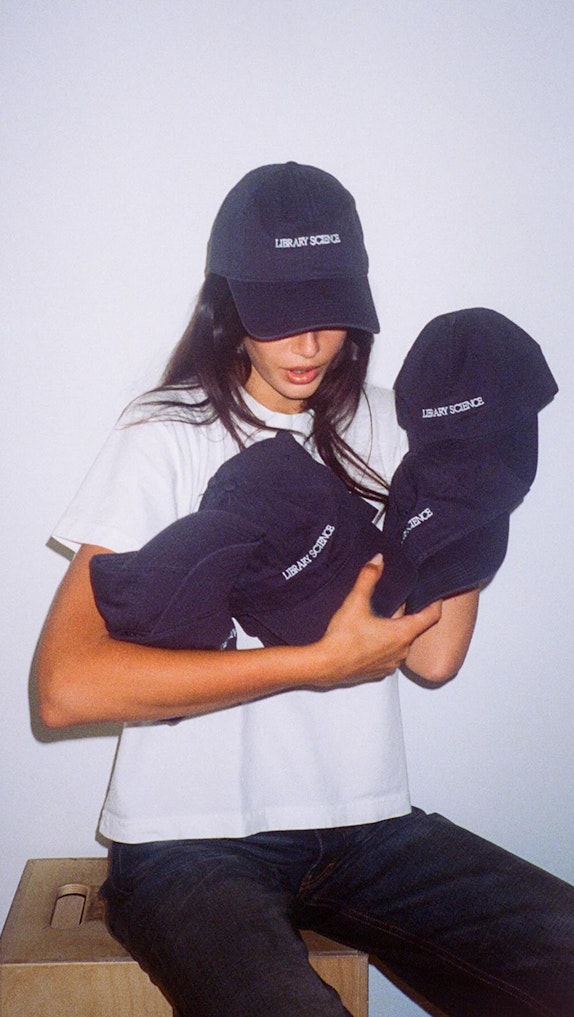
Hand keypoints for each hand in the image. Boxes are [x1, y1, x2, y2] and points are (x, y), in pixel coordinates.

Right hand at [316, 555, 441, 686]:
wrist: (325, 666)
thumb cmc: (342, 638)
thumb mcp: (356, 602)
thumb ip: (368, 578)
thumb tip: (378, 560)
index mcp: (402, 633)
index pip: (430, 616)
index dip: (435, 603)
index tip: (435, 595)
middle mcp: (401, 651)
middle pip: (412, 628)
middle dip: (404, 615)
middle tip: (392, 602)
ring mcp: (391, 664)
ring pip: (400, 643)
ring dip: (393, 632)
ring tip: (377, 620)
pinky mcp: (379, 672)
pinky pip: (388, 656)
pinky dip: (383, 646)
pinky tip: (367, 639)